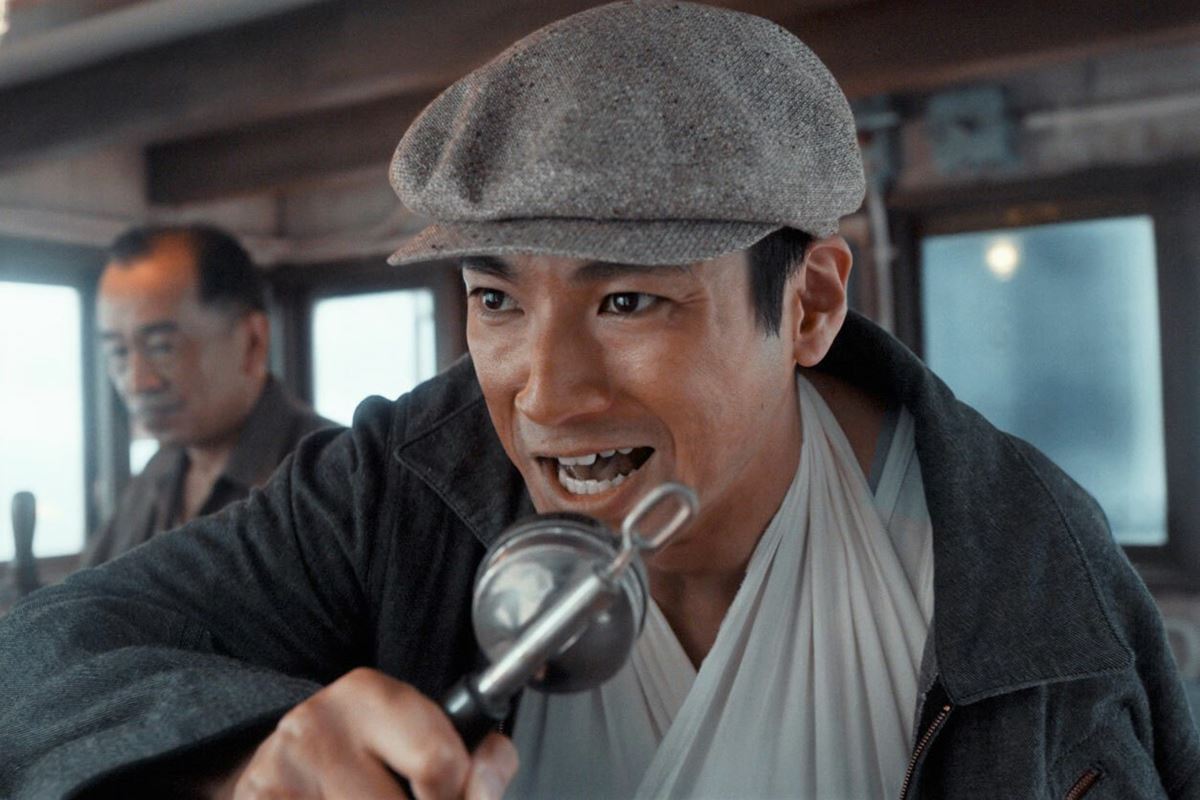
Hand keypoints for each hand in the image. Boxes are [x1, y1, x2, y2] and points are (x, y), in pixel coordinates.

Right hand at [217, 667, 518, 798]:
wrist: (280, 768)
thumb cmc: (364, 758)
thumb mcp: (421, 739)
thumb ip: (473, 762)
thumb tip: (489, 770)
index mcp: (369, 695)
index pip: (439, 763)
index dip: (460, 796)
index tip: (447, 794)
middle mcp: (317, 727)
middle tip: (411, 798)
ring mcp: (280, 773)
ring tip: (373, 797)